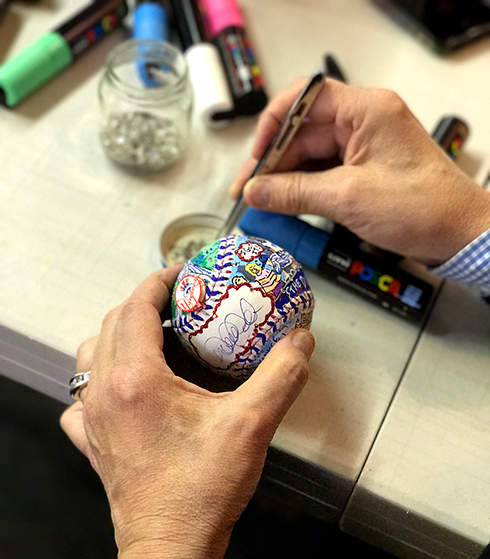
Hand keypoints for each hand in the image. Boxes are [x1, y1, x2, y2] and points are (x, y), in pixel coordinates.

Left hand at [60, 267, 314, 558]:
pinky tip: (122, 386)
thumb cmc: (201, 492)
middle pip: (111, 324)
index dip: (158, 282)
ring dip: (119, 334)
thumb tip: (300, 341)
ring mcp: (94, 419)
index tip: (182, 274)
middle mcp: (106, 394)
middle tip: (177, 300)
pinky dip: (100, 378)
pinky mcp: (94, 442)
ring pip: (91, 355)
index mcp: (136, 380)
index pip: (135, 308)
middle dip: (143, 302)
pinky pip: (82, 397)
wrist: (172, 548)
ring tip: (152, 334)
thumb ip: (282, 375)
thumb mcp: (253, 426)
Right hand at [231, 78, 489, 265]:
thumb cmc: (419, 208)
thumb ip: (294, 192)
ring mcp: (363, 145)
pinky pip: (323, 170)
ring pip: (310, 153)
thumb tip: (253, 192)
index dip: (272, 126)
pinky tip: (282, 202)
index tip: (255, 159)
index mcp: (365, 110)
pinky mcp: (364, 167)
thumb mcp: (347, 198)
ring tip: (258, 201)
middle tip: (247, 191)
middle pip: (303, 131)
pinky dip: (302, 187)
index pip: (304, 99)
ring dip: (284, 177)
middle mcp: (363, 120)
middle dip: (273, 161)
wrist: (460, 235)